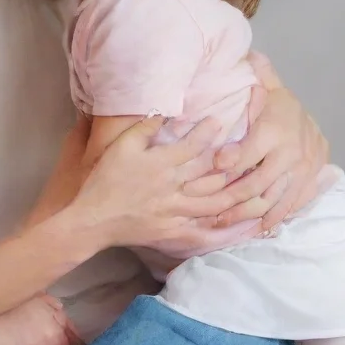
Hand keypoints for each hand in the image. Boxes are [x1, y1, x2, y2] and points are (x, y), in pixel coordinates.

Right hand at [69, 113, 236, 252]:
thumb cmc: (105, 179)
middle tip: (244, 149)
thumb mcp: (120, 146)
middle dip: (230, 159)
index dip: (209, 132)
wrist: (93, 219)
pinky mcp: (174, 232)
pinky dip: (224, 229)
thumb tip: (165, 112)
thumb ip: (144, 128)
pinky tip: (241, 224)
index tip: (218, 122)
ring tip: (250, 181)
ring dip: (235, 191)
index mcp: (161, 164)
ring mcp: (176, 212)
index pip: (194, 145)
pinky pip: (204, 231)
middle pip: (211, 172)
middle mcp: (173, 187)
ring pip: (215, 201)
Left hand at [211, 52, 328, 230]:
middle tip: (206, 208)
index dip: (230, 161)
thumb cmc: (284, 109)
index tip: (211, 168)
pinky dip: (271, 219)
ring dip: (245, 214)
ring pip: (271, 200)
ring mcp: (300, 174)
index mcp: (275, 131)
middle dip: (230, 198)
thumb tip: (249, 54)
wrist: (317, 127)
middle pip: (257, 183)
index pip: (249, 151)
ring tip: (221, 223)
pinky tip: (254, 229)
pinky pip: (289, 206)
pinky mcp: (306, 186)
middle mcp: (289, 155)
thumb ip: (260, 76)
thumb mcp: (272, 91)